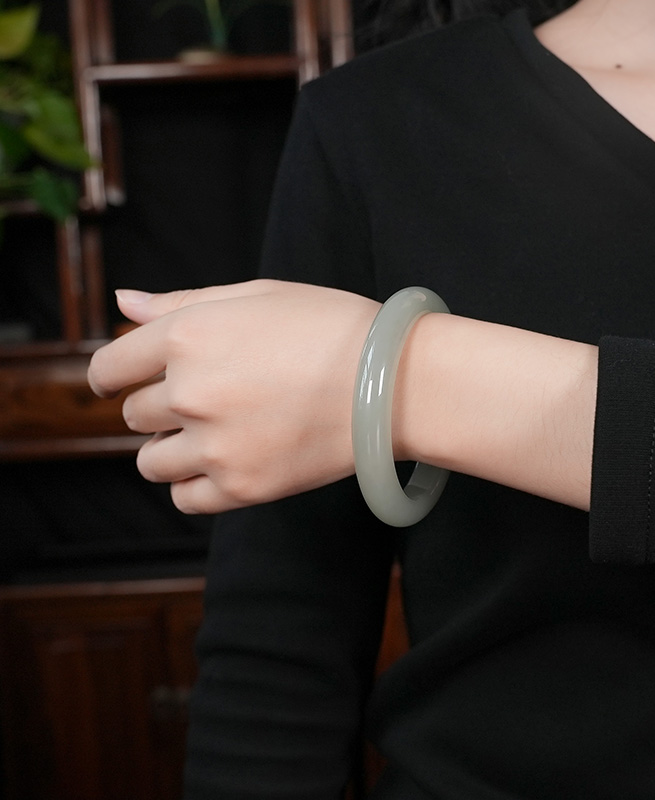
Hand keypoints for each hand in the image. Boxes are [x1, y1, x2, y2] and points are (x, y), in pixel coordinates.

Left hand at [88, 280, 378, 513]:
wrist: (394, 383)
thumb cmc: (331, 328)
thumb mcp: (257, 295)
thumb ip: (181, 302)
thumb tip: (121, 304)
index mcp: (187, 336)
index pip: (109, 368)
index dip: (115, 374)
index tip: (128, 381)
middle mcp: (189, 393)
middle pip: (134, 415)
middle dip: (162, 406)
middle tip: (213, 397)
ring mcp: (215, 446)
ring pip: (151, 462)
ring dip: (172, 449)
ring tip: (219, 434)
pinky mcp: (242, 488)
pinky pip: (184, 498)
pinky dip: (196, 484)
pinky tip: (227, 463)